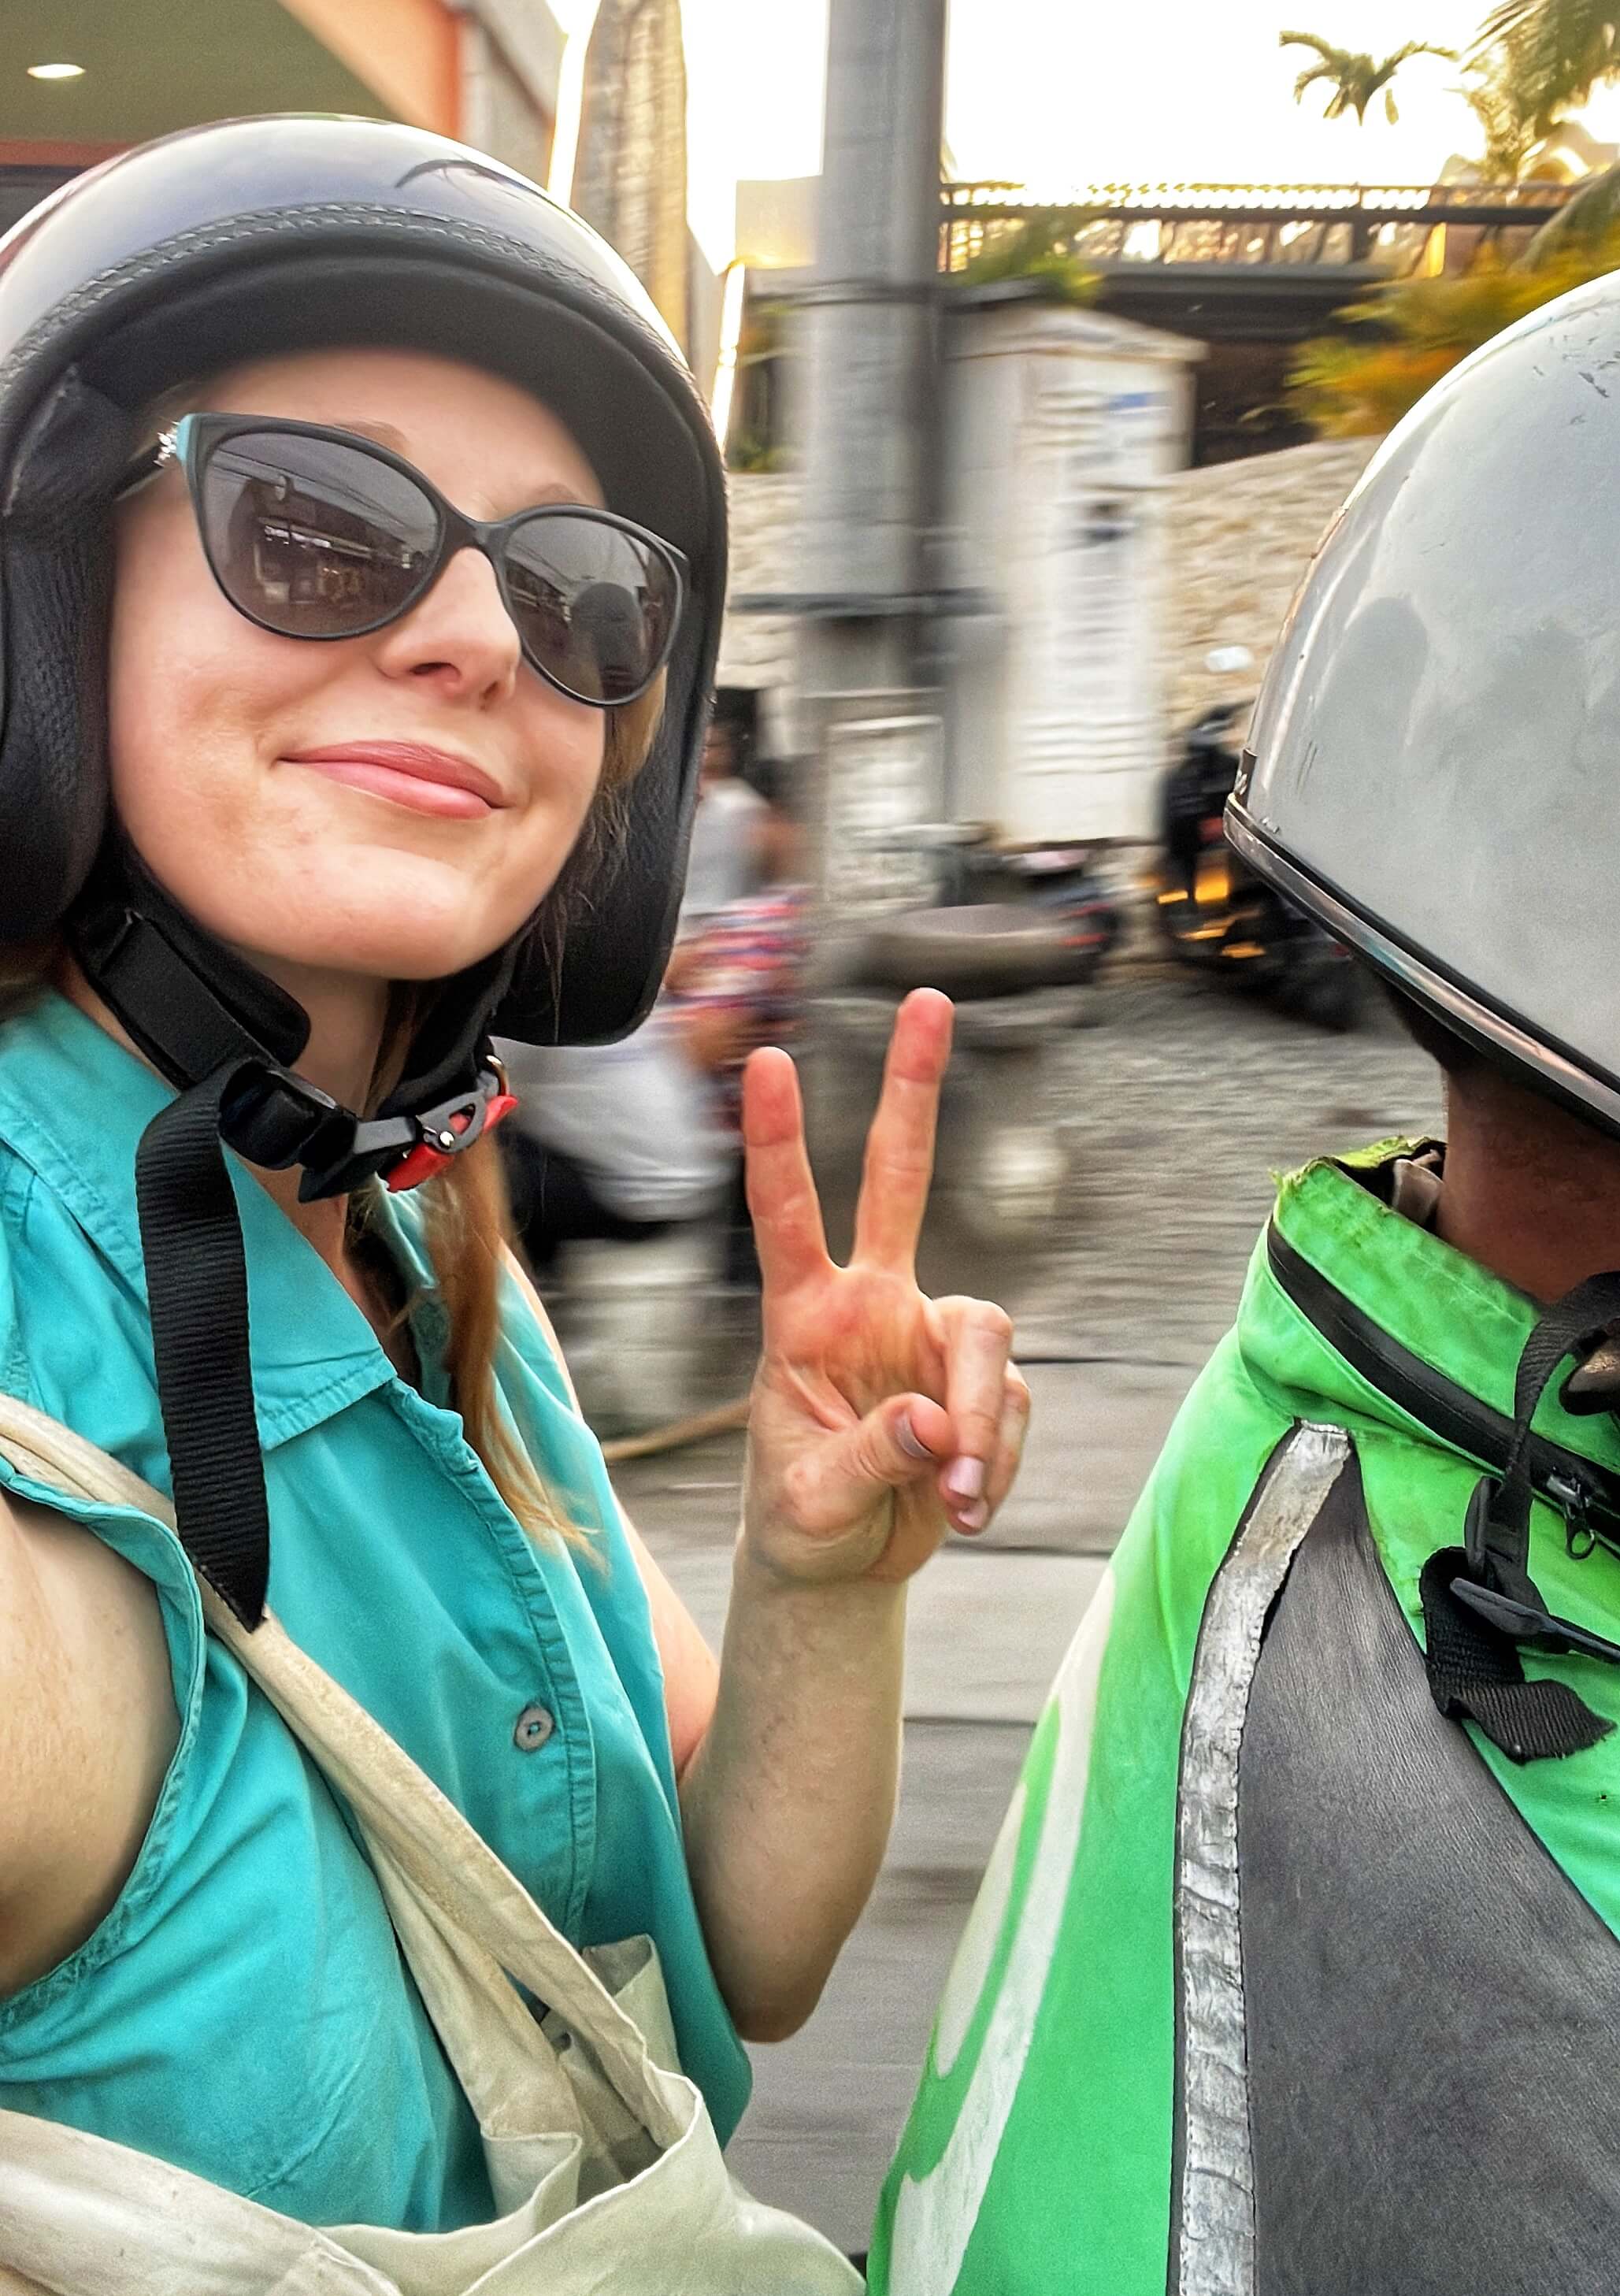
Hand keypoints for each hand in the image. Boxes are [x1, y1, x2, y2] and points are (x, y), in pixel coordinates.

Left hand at [739, 988, 1029, 1586]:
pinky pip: (1007, 1410)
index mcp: (803, 1318)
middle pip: (899, 1178)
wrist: (842, 1569)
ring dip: (978, 1425)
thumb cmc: (800, 1522)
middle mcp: (871, 1305)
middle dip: (913, 1091)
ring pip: (986, 1337)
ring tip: (955, 1499)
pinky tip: (966, 1508)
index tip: (764, 1059)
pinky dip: (994, 1466)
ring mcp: (929, 1338)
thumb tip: (934, 1424)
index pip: (786, 1215)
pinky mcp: (978, 1385)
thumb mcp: (809, 1504)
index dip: (777, 1140)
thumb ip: (866, 1459)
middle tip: (927, 998)